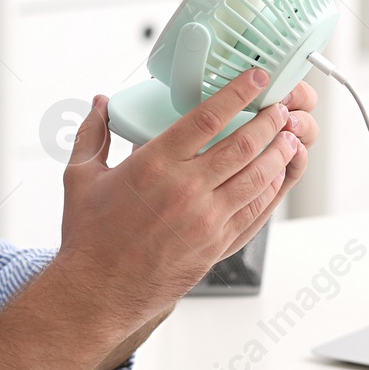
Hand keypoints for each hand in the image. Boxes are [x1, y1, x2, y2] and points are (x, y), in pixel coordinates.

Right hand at [55, 67, 301, 332]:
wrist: (99, 291)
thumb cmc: (89, 236)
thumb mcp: (81, 176)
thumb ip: (93, 133)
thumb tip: (100, 103)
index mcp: (154, 165)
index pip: (207, 117)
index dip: (238, 93)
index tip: (256, 78)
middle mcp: (186, 190)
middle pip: (243, 145)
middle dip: (268, 122)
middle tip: (280, 107)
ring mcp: (207, 221)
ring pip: (258, 178)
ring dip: (278, 153)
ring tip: (287, 137)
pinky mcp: (217, 246)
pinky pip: (257, 213)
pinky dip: (272, 190)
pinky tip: (277, 176)